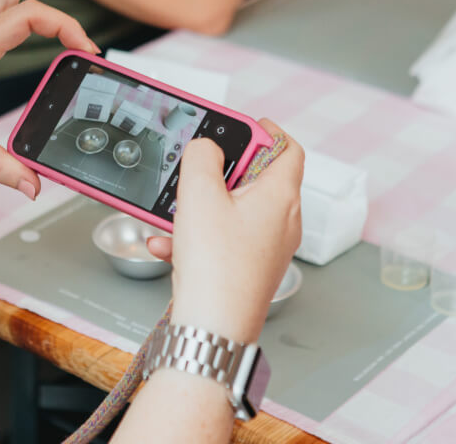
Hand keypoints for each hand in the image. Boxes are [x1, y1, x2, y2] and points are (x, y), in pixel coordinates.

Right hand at [148, 119, 303, 342]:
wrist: (213, 329)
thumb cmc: (216, 267)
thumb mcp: (199, 195)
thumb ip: (201, 157)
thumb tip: (207, 147)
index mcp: (280, 197)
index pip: (288, 148)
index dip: (265, 131)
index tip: (238, 126)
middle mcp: (281, 221)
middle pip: (256, 178)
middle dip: (219, 172)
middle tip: (195, 170)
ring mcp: (266, 247)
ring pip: (233, 210)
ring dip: (200, 206)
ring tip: (173, 212)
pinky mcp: (248, 268)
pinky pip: (223, 239)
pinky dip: (196, 235)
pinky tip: (167, 245)